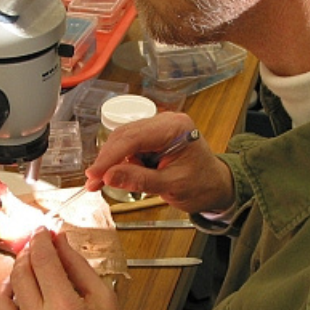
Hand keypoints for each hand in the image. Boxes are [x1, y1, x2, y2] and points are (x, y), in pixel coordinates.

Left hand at [0, 227, 136, 309]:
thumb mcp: (104, 298)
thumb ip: (78, 266)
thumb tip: (59, 241)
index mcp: (66, 308)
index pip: (43, 260)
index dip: (40, 240)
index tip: (42, 233)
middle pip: (20, 274)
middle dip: (27, 254)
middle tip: (34, 250)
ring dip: (7, 279)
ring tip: (20, 277)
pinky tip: (6, 301)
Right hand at [85, 111, 234, 213]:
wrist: (216, 187)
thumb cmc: (202, 185)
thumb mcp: (172, 186)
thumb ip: (140, 180)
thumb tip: (109, 175)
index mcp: (175, 128)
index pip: (134, 138)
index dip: (110, 156)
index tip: (94, 174)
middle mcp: (166, 122)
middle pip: (125, 135)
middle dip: (107, 160)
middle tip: (93, 181)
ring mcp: (159, 128)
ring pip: (124, 140)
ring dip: (112, 162)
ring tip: (102, 182)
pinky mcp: (153, 137)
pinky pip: (130, 146)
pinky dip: (121, 162)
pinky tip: (115, 175)